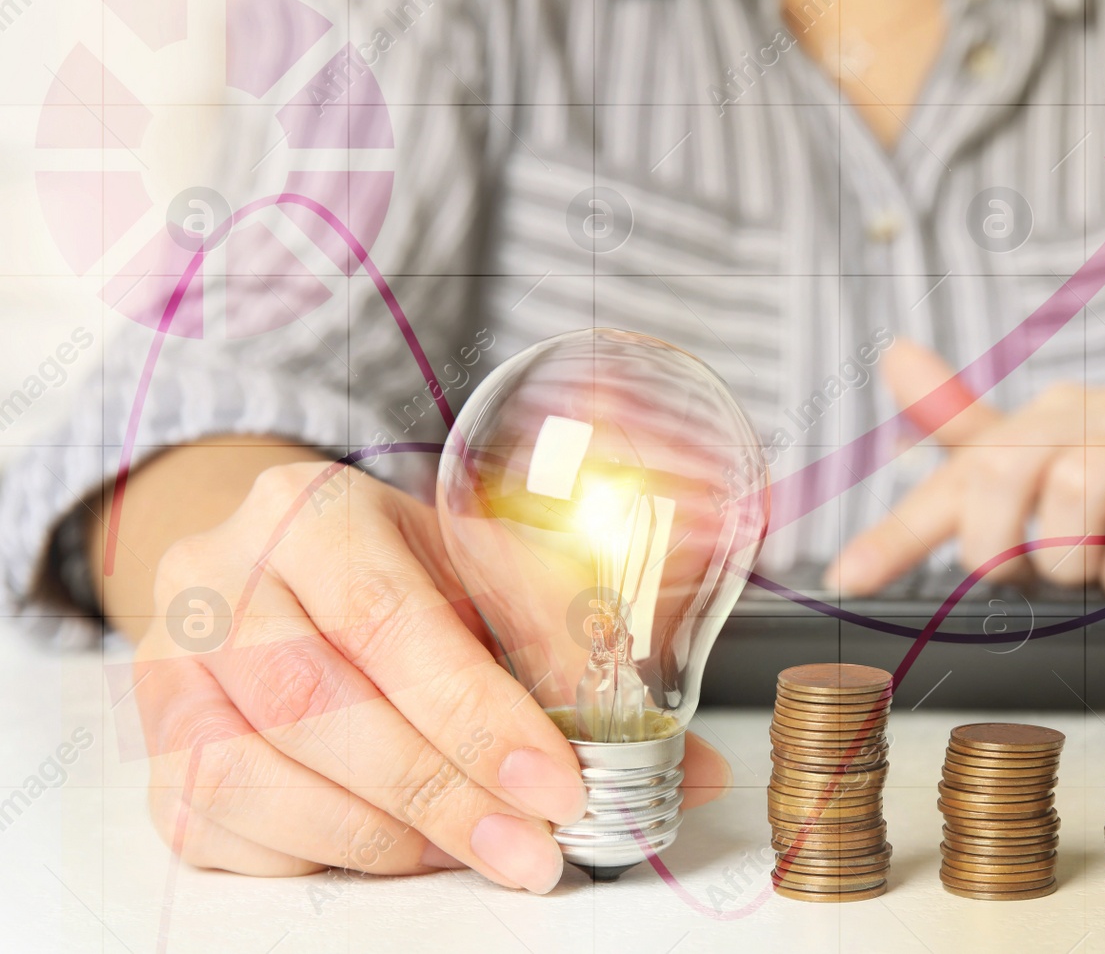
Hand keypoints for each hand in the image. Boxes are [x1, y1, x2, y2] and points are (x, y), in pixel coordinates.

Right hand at [133, 461, 727, 889]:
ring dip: (382, 835)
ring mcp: (171, 669)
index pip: (389, 619)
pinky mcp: (158, 750)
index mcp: (312, 511)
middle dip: (441, 792)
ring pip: (256, 777)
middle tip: (533, 849)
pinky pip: (223, 826)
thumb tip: (685, 766)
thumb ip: (580, 648)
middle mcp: (219, 580)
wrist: (275, 563)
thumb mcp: (489, 569)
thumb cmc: (399, 567)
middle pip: (315, 706)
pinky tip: (398, 846)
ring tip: (474, 847)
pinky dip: (321, 854)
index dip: (475, 714)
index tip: (557, 784)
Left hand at [826, 342, 1104, 599]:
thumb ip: (979, 433)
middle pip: (1004, 476)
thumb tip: (893, 357)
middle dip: (1000, 546)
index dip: (897, 532)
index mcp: (1053, 413)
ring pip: (1070, 504)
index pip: (958, 473)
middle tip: (1026, 574)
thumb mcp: (1064, 468)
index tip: (846, 577)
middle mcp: (1101, 409)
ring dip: (1075, 564)